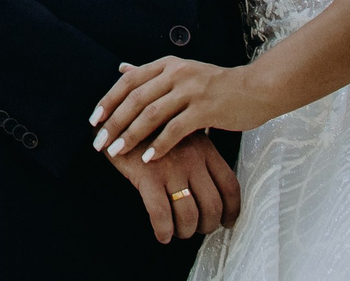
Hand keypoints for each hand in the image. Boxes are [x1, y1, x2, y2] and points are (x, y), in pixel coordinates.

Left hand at [95, 57, 269, 162]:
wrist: (256, 89)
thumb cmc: (217, 85)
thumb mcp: (182, 72)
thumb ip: (152, 74)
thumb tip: (122, 69)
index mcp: (167, 65)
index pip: (129, 81)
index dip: (109, 100)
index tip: (94, 120)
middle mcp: (176, 74)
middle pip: (135, 98)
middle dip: (114, 122)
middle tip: (100, 142)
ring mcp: (190, 90)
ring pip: (152, 114)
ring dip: (131, 135)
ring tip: (117, 152)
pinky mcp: (205, 109)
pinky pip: (176, 129)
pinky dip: (160, 144)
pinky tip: (148, 159)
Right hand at [104, 129, 240, 242]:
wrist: (118, 115)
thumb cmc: (150, 128)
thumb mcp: (182, 132)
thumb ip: (199, 152)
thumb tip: (212, 183)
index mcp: (205, 149)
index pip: (230, 186)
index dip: (232, 210)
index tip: (227, 222)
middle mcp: (192, 160)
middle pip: (212, 205)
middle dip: (207, 225)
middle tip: (198, 228)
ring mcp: (171, 168)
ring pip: (189, 215)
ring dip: (186, 231)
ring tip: (179, 232)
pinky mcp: (147, 176)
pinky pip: (161, 214)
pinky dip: (164, 230)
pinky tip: (162, 234)